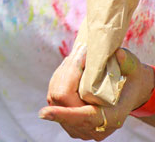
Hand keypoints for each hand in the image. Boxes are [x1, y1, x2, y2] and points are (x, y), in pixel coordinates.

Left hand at [40, 48, 154, 139]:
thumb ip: (127, 64)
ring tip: (77, 56)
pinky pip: (55, 96)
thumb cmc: (132, 79)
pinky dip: (60, 79)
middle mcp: (94, 126)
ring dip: (62, 73)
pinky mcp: (70, 118)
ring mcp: (81, 125)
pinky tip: (71, 67)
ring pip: (56, 97)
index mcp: (111, 117)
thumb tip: (118, 54)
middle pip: (63, 99)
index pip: (82, 118)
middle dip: (66, 72)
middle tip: (80, 50)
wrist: (131, 91)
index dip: (63, 115)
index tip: (43, 113)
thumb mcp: (133, 70)